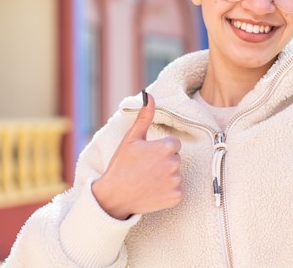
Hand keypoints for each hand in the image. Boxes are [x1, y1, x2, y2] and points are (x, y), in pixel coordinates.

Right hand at [92, 93, 182, 219]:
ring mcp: (175, 181)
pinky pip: (178, 190)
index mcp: (166, 147)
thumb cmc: (121, 165)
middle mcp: (174, 163)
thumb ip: (145, 117)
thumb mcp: (131, 138)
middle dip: (164, 162)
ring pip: (176, 174)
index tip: (148, 156)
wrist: (114, 196)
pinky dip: (168, 191)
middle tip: (146, 168)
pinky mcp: (176, 197)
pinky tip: (153, 190)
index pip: (174, 144)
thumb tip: (149, 96)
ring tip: (147, 180)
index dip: (161, 149)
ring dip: (166, 176)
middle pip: (176, 158)